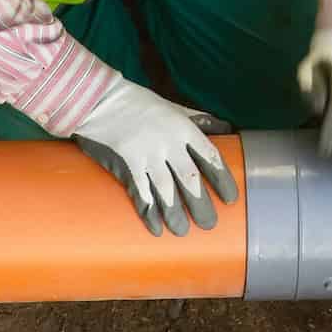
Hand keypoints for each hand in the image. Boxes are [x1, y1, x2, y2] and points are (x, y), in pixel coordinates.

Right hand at [73, 76, 237, 236]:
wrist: (101, 100)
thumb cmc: (141, 103)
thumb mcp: (175, 107)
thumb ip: (200, 119)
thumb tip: (227, 128)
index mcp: (183, 127)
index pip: (209, 156)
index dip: (222, 180)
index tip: (230, 199)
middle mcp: (169, 142)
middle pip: (190, 178)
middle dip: (201, 204)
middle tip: (209, 224)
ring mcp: (147, 153)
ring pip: (166, 189)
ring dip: (176, 213)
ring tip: (183, 231)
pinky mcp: (127, 162)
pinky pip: (141, 192)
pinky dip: (149, 212)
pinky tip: (156, 228)